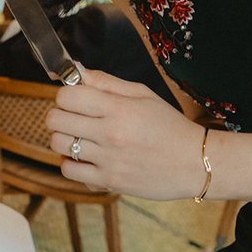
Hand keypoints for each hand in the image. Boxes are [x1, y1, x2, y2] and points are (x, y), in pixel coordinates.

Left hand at [45, 69, 205, 199]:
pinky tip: (84, 157)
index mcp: (119, 109)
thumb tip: (76, 70)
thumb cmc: (170, 126)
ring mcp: (108, 160)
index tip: (75, 98)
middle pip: (56, 120)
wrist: (195, 162)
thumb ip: (107, 82)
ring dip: (63, 138)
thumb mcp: (143, 94)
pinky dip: (71, 163)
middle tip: (73, 117)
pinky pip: (69, 171)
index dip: (65, 94)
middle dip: (59, 114)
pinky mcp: (109, 182)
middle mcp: (110, 134)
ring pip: (58, 145)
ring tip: (79, 137)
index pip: (67, 96)